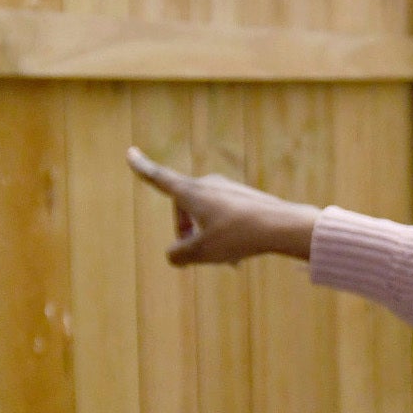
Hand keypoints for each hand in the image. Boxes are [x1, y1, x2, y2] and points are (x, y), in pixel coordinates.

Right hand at [127, 147, 317, 264]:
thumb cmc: (237, 237)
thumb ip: (178, 255)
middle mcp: (208, 184)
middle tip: (199, 254)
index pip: (159, 178)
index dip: (142, 168)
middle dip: (188, 233)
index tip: (130, 153)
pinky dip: (225, 236)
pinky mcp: (245, 197)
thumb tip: (175, 254)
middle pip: (185, 211)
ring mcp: (228, 189)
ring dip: (210, 239)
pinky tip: (240, 255)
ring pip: (207, 218)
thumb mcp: (201, 252)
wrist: (282, 226)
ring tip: (227, 260)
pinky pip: (225, 219)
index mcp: (191, 191)